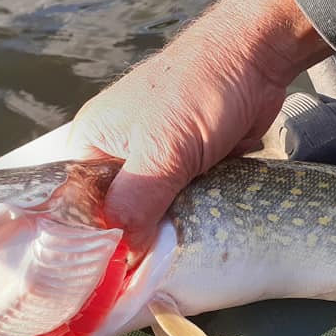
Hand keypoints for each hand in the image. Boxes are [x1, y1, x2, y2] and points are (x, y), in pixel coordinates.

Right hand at [63, 0, 330, 254]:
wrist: (258, 58)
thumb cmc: (199, 91)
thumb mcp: (160, 152)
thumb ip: (134, 203)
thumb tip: (121, 254)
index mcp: (94, 142)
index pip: (77, 204)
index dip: (90, 240)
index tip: (104, 276)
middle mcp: (120, 153)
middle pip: (118, 213)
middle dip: (135, 238)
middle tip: (146, 272)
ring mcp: (158, 160)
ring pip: (155, 213)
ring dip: (169, 229)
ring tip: (175, 257)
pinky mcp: (192, 166)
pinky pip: (185, 205)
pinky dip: (195, 217)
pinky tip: (200, 236)